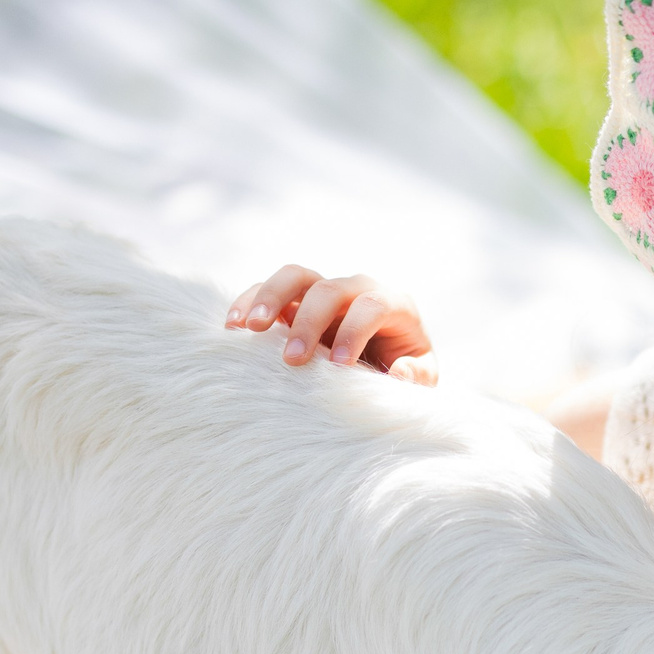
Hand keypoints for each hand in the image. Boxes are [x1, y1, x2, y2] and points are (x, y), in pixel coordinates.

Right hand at [224, 265, 436, 380]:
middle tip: (293, 359)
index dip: (354, 331)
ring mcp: (323, 291)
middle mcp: (357, 289)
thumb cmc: (404, 370)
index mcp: (393, 304)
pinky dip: (249, 301)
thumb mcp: (421, 378)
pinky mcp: (296, 300)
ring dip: (271, 298)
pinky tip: (231, 327)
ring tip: (249, 328)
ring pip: (295, 276)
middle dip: (309, 321)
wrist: (384, 363)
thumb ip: (416, 376)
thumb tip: (399, 372)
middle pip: (330, 288)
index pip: (372, 305)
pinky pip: (268, 288)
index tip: (338, 366)